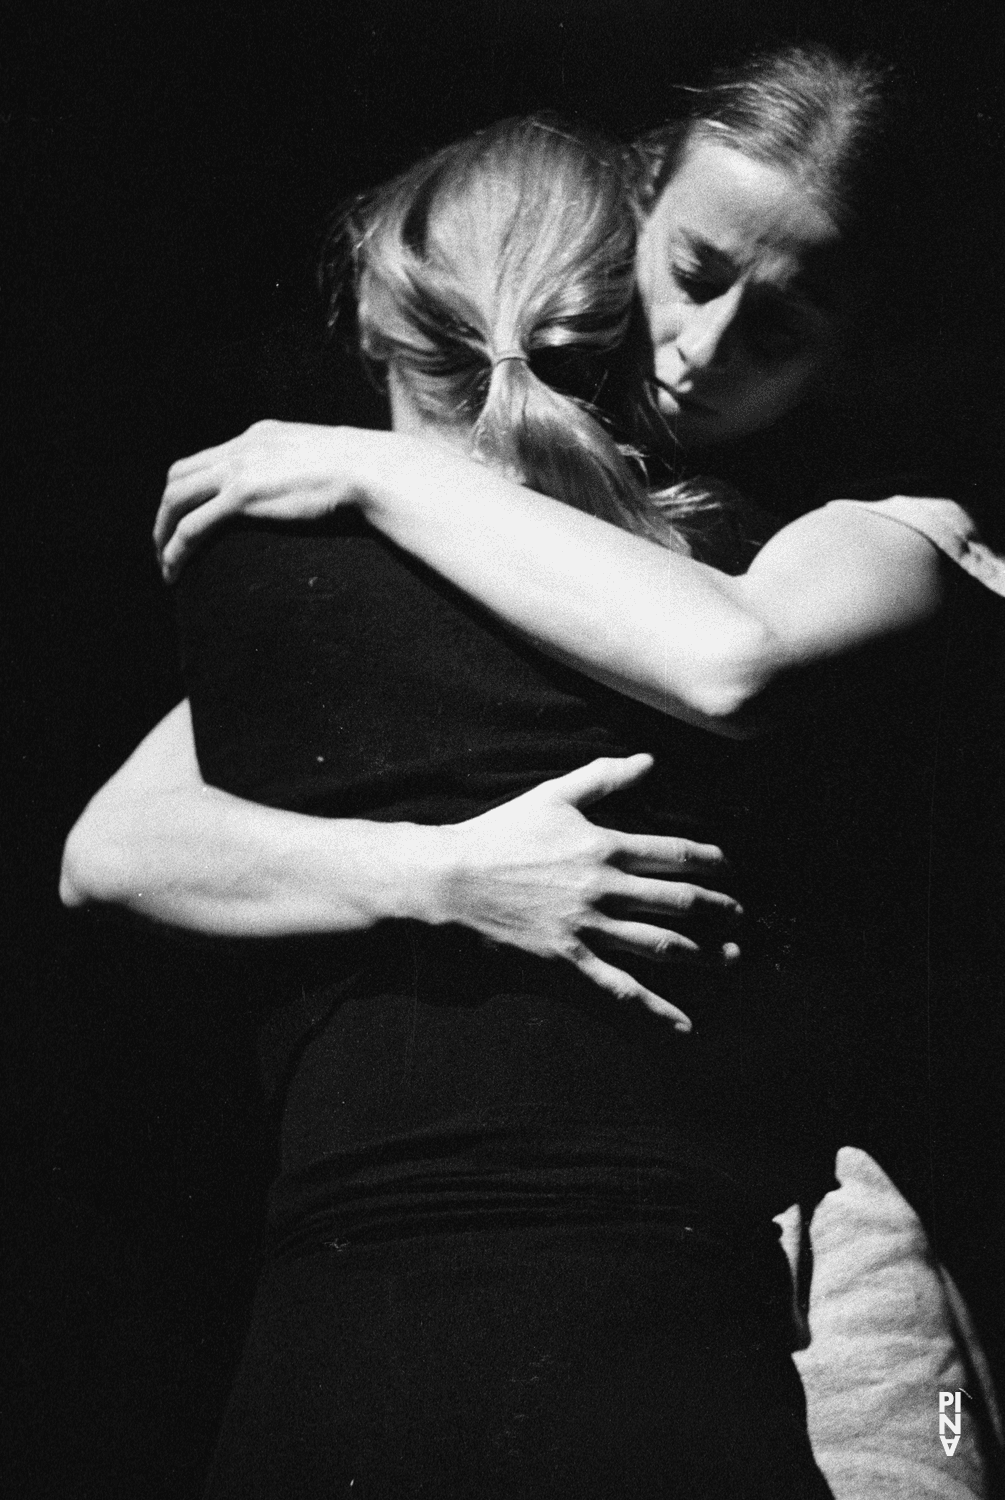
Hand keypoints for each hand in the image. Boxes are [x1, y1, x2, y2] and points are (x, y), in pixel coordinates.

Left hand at [155, 420, 368, 581]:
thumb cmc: (368, 475)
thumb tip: (327, 497)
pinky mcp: (242, 497)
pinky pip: (191, 526)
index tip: (191, 519)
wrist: (375, 472)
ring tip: (165, 564)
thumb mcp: (330, 464)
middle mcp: (242, 447)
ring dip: (163, 532)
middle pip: (181, 474)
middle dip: (166, 510)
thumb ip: (314, 475)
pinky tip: (174, 572)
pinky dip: (175, 549)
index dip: (193, 490)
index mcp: (262, 436)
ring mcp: (239, 470)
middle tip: (167, 544)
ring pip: (176, 499)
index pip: (210, 458)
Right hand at [433, 754, 740, 1030]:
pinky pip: (621, 988)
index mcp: (604, 848)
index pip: (673, 854)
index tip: (729, 866)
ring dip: (703, 953)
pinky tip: (683, 1024)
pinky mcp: (569, 960)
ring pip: (661, 945)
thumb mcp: (553, 796)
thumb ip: (604, 778)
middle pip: (678, 901)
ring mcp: (589, 928)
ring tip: (732, 957)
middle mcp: (605, 890)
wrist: (452, 880)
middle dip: (718, 908)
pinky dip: (655, 1008)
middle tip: (740, 914)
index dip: (708, 860)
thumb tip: (650, 761)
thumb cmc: (500, 834)